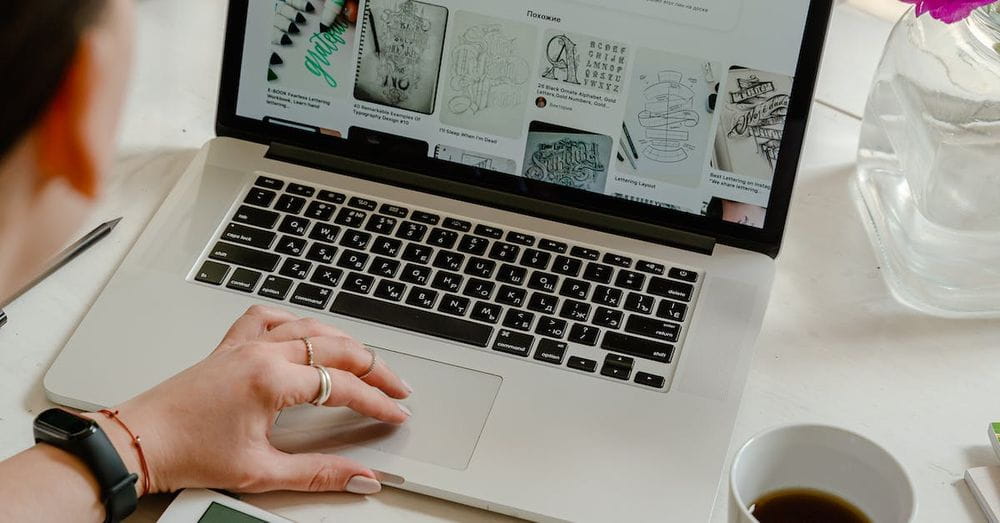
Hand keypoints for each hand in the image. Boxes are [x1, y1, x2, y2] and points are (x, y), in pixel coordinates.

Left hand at [88, 305, 411, 495]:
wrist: (139, 442)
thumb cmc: (186, 453)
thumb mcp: (260, 471)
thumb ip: (318, 472)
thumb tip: (358, 476)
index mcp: (271, 381)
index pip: (342, 387)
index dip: (376, 402)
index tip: (394, 413)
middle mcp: (260, 354)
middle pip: (336, 348)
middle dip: (374, 367)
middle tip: (396, 386)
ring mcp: (244, 345)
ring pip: (309, 326)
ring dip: (344, 341)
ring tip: (366, 359)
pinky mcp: (229, 347)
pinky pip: (269, 317)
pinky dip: (295, 320)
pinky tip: (305, 330)